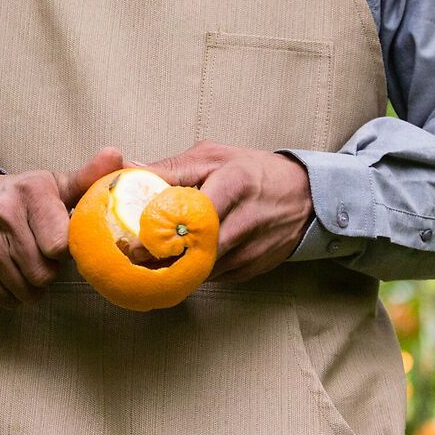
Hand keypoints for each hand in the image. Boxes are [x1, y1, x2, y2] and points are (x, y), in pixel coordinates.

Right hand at [0, 147, 123, 305]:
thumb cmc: (21, 195)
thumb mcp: (53, 184)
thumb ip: (88, 177)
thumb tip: (117, 156)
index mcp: (32, 192)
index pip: (60, 245)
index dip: (66, 251)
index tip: (62, 243)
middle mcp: (4, 214)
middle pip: (44, 273)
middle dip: (50, 272)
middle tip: (44, 256)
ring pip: (25, 289)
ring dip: (32, 285)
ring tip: (28, 264)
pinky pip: (3, 298)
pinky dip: (12, 294)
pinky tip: (11, 273)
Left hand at [143, 141, 312, 281]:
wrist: (305, 197)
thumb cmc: (253, 171)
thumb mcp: (213, 156)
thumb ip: (171, 168)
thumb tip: (129, 171)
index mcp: (234, 184)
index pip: (192, 212)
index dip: (160, 228)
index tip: (132, 238)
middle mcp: (244, 221)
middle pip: (195, 249)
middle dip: (161, 256)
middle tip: (132, 257)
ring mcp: (249, 251)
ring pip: (200, 270)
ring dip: (174, 267)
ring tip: (147, 262)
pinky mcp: (250, 271)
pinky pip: (212, 277)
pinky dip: (193, 272)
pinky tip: (179, 263)